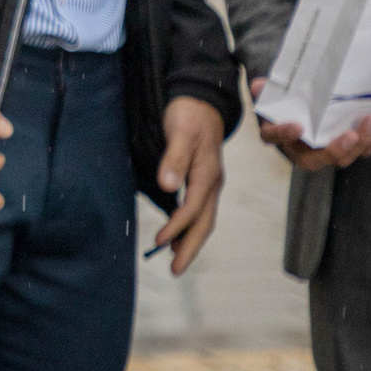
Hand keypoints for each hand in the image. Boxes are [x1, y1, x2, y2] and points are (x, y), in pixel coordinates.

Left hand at [151, 95, 226, 273]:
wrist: (201, 101)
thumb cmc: (189, 115)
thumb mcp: (179, 133)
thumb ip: (173, 159)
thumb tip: (168, 186)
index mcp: (208, 175)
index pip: (192, 209)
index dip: (176, 227)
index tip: (158, 242)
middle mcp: (212, 183)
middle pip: (204, 223)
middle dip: (190, 247)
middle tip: (174, 269)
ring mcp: (210, 183)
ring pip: (204, 219)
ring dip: (190, 240)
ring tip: (175, 259)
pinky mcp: (203, 180)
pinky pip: (199, 210)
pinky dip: (189, 225)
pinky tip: (177, 234)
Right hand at [250, 76, 370, 169]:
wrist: (303, 112)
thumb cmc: (288, 104)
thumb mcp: (273, 94)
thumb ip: (267, 90)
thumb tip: (259, 84)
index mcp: (279, 136)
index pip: (275, 137)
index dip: (285, 134)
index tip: (297, 126)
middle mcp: (303, 150)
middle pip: (317, 159)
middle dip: (336, 149)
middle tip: (350, 135)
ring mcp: (327, 152)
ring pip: (343, 158)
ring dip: (360, 144)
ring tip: (370, 121)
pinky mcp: (348, 148)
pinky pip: (363, 151)